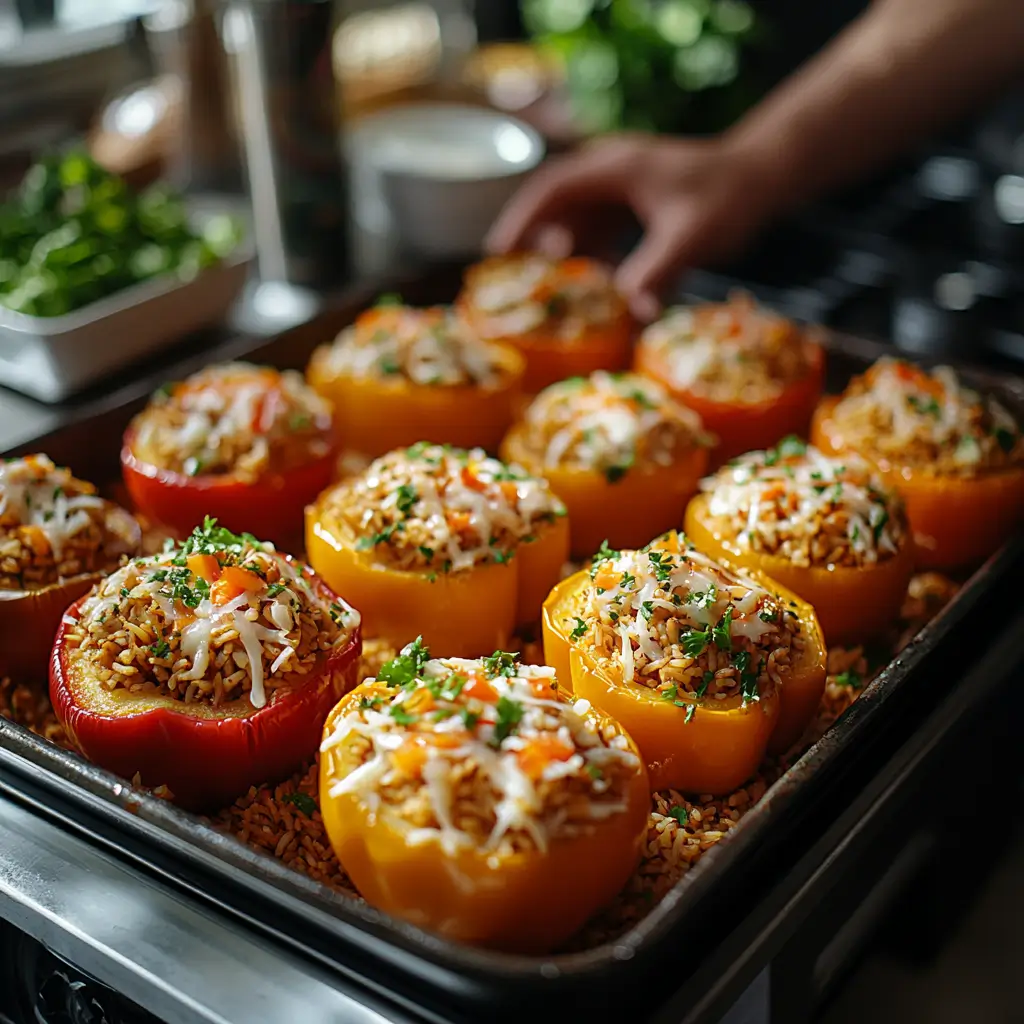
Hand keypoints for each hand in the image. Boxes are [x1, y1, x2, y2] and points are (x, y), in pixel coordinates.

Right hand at [486, 133, 773, 320]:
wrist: (764, 177)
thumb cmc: (730, 196)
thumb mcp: (692, 236)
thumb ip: (659, 271)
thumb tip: (631, 312)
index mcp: (615, 167)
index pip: (551, 189)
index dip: (521, 220)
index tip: (497, 253)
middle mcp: (611, 173)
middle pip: (554, 203)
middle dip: (531, 238)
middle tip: (508, 278)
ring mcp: (622, 188)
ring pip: (575, 219)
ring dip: (561, 251)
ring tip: (545, 289)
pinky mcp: (635, 205)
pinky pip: (600, 231)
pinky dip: (590, 256)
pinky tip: (591, 286)